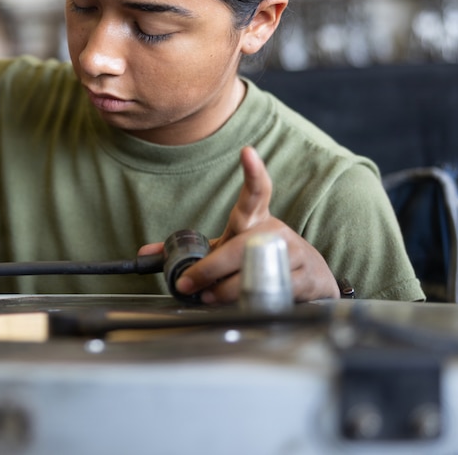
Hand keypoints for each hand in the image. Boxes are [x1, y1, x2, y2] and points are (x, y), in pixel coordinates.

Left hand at [138, 146, 338, 303]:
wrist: (311, 277)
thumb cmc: (259, 256)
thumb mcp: (227, 248)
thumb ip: (191, 250)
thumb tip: (145, 252)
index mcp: (256, 219)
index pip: (257, 192)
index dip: (253, 172)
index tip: (247, 152)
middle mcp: (276, 231)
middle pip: (239, 247)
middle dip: (210, 268)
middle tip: (190, 284)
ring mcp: (293, 254)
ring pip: (251, 273)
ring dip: (225, 290)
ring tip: (212, 297)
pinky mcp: (304, 279)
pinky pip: (268, 292)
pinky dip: (246, 302)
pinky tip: (238, 304)